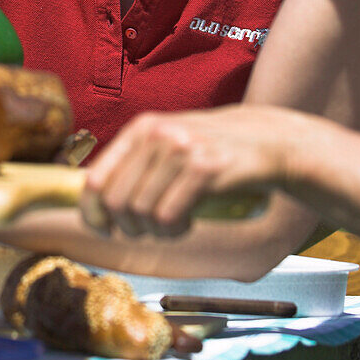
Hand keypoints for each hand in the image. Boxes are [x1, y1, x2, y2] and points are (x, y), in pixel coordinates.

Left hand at [80, 105, 290, 238]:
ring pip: (142, 213)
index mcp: (141, 128)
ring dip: (156, 231)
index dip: (92, 211)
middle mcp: (156, 134)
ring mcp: (180, 150)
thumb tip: (92, 196)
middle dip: (127, 227)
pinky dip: (175, 231)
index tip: (101, 229)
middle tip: (146, 231)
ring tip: (174, 224)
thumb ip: (135, 163)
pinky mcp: (204, 170)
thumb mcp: (168, 144)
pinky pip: (170, 218)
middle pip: (117, 202)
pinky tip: (188, 224)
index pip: (95, 178)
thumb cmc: (210, 150)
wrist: (267, 141)